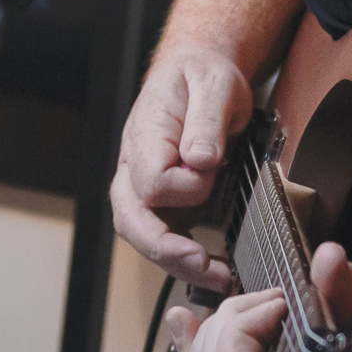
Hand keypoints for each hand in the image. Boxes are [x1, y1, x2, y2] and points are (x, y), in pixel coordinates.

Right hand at [111, 50, 251, 290]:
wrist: (197, 72)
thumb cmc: (204, 76)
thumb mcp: (215, 84)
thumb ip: (207, 121)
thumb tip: (200, 160)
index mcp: (144, 136)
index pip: (152, 181)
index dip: (187, 187)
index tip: (214, 169)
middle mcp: (133, 166)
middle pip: (130, 221)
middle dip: (167, 250)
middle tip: (207, 267)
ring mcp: (144, 187)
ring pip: (143, 236)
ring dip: (177, 263)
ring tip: (220, 278)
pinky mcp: (161, 201)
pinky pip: (162, 237)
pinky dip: (185, 258)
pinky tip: (215, 269)